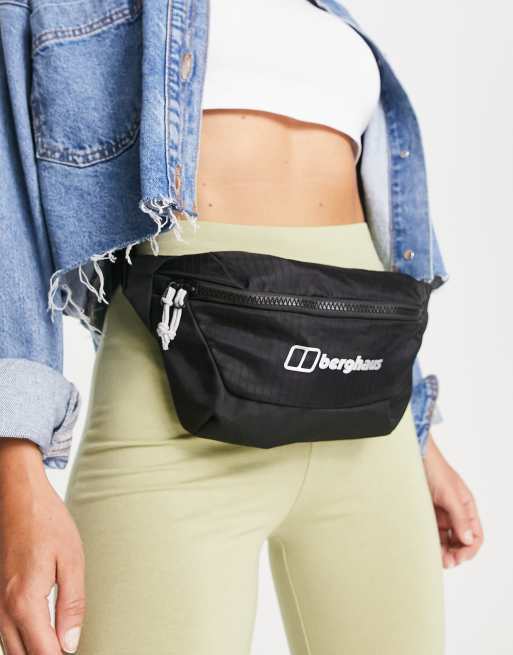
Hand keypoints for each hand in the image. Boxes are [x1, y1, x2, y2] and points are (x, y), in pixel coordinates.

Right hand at [0, 438, 85, 653]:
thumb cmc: (48, 523)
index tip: (76, 652)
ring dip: (34, 651)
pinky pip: (6, 634)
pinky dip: (23, 643)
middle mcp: (5, 609)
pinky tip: (42, 637)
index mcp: (26, 602)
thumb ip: (72, 605)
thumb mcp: (72, 561)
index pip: (43, 653)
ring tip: (59, 644)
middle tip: (70, 648)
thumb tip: (71, 644)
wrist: (20, 497)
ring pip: (11, 649)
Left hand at [423, 432, 483, 568]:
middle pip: (461, 541)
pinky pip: (431, 532)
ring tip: (434, 557)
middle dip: (455, 554)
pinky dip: (431, 542)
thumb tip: (468, 540)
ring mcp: (440, 514)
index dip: (469, 550)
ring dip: (442, 550)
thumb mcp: (449, 494)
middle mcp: (455, 513)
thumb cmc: (434, 469)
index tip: (457, 558)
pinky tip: (425, 547)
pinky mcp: (426, 514)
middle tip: (444, 562)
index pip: (475, 536)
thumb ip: (459, 517)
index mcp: (466, 508)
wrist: (413, 456)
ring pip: (445, 540)